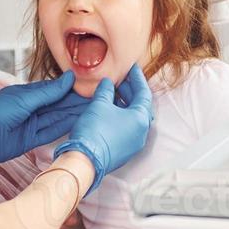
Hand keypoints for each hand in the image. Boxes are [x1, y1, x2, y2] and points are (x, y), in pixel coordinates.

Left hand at [0, 70, 88, 164]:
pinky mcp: (31, 140)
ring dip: (74, 113)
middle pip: (58, 104)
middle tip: (97, 97)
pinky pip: (52, 131)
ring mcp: (32, 124)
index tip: (88, 84)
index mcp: (27, 94)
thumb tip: (68, 79)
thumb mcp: (23, 99)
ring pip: (57, 117)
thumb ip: (47, 92)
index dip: (70, 87)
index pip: (54, 89)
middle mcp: (31, 108)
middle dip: (76, 101)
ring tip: (93, 108)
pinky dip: (65, 126)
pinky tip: (78, 121)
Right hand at [53, 64, 153, 193]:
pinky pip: (126, 128)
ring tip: (110, 92)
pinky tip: (107, 109)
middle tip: (119, 78)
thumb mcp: (99, 104)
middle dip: (129, 90)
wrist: (84, 161)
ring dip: (123, 104)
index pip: (143, 92)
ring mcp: (133, 143)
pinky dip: (120, 116)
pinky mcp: (123, 151)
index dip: (137, 77)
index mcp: (141, 119)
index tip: (131, 67)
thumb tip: (107, 84)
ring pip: (132, 118)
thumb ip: (106, 90)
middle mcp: (141, 132)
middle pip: (139, 105)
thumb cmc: (94, 131)